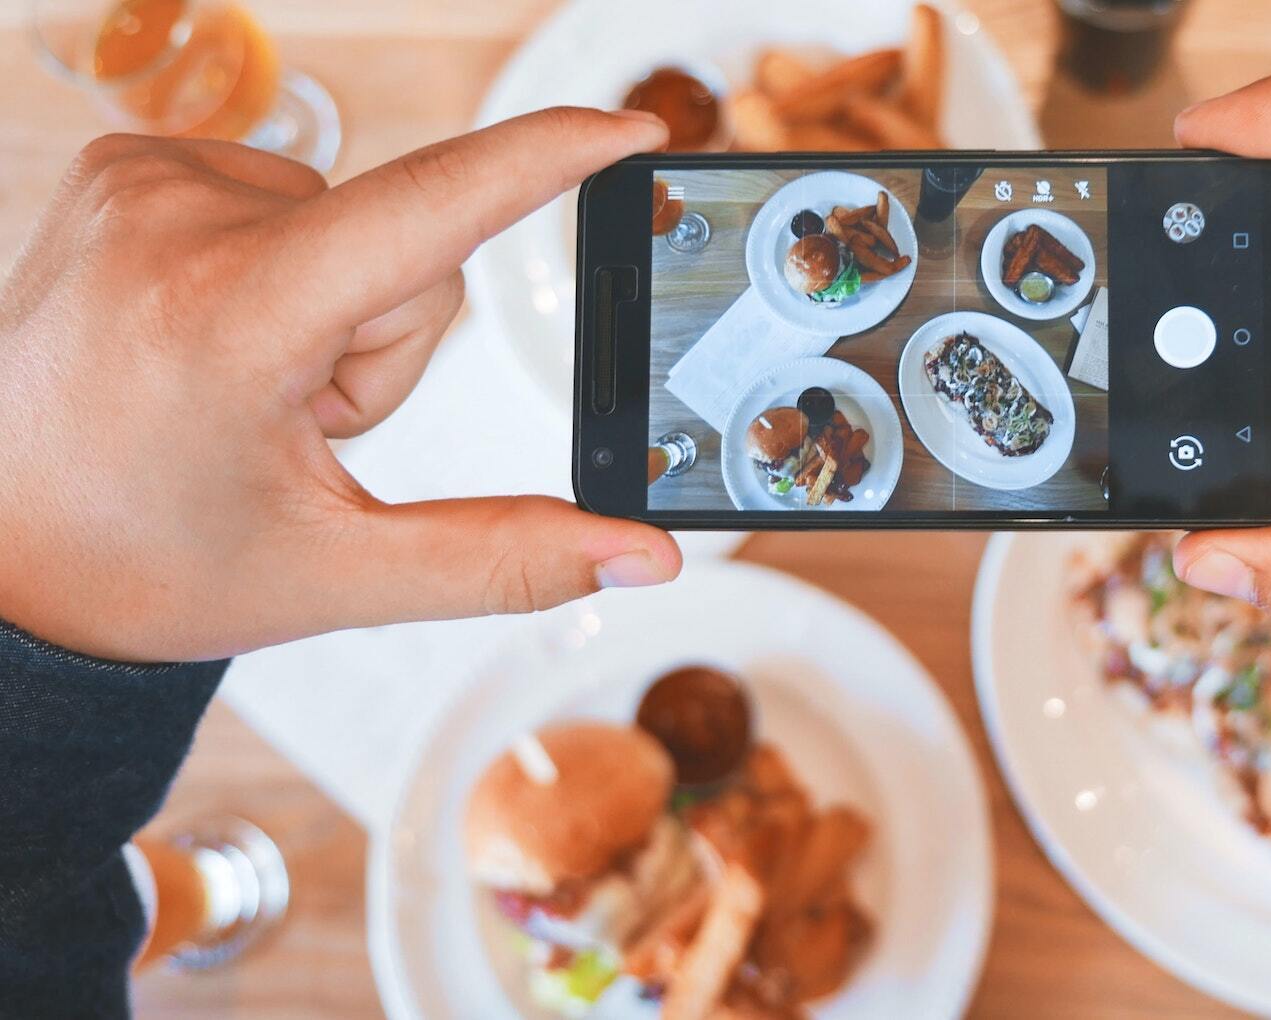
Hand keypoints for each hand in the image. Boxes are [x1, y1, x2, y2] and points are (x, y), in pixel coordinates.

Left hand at [0, 109, 682, 662]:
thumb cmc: (143, 563)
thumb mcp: (336, 577)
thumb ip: (507, 559)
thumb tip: (643, 557)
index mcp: (229, 319)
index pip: (431, 209)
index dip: (547, 160)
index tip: (632, 129)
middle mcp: (175, 221)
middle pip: (407, 249)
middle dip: (389, 343)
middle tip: (297, 425)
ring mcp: (139, 181)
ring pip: (353, 224)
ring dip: (336, 312)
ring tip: (244, 388)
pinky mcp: (125, 166)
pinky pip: (286, 200)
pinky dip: (282, 273)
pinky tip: (215, 340)